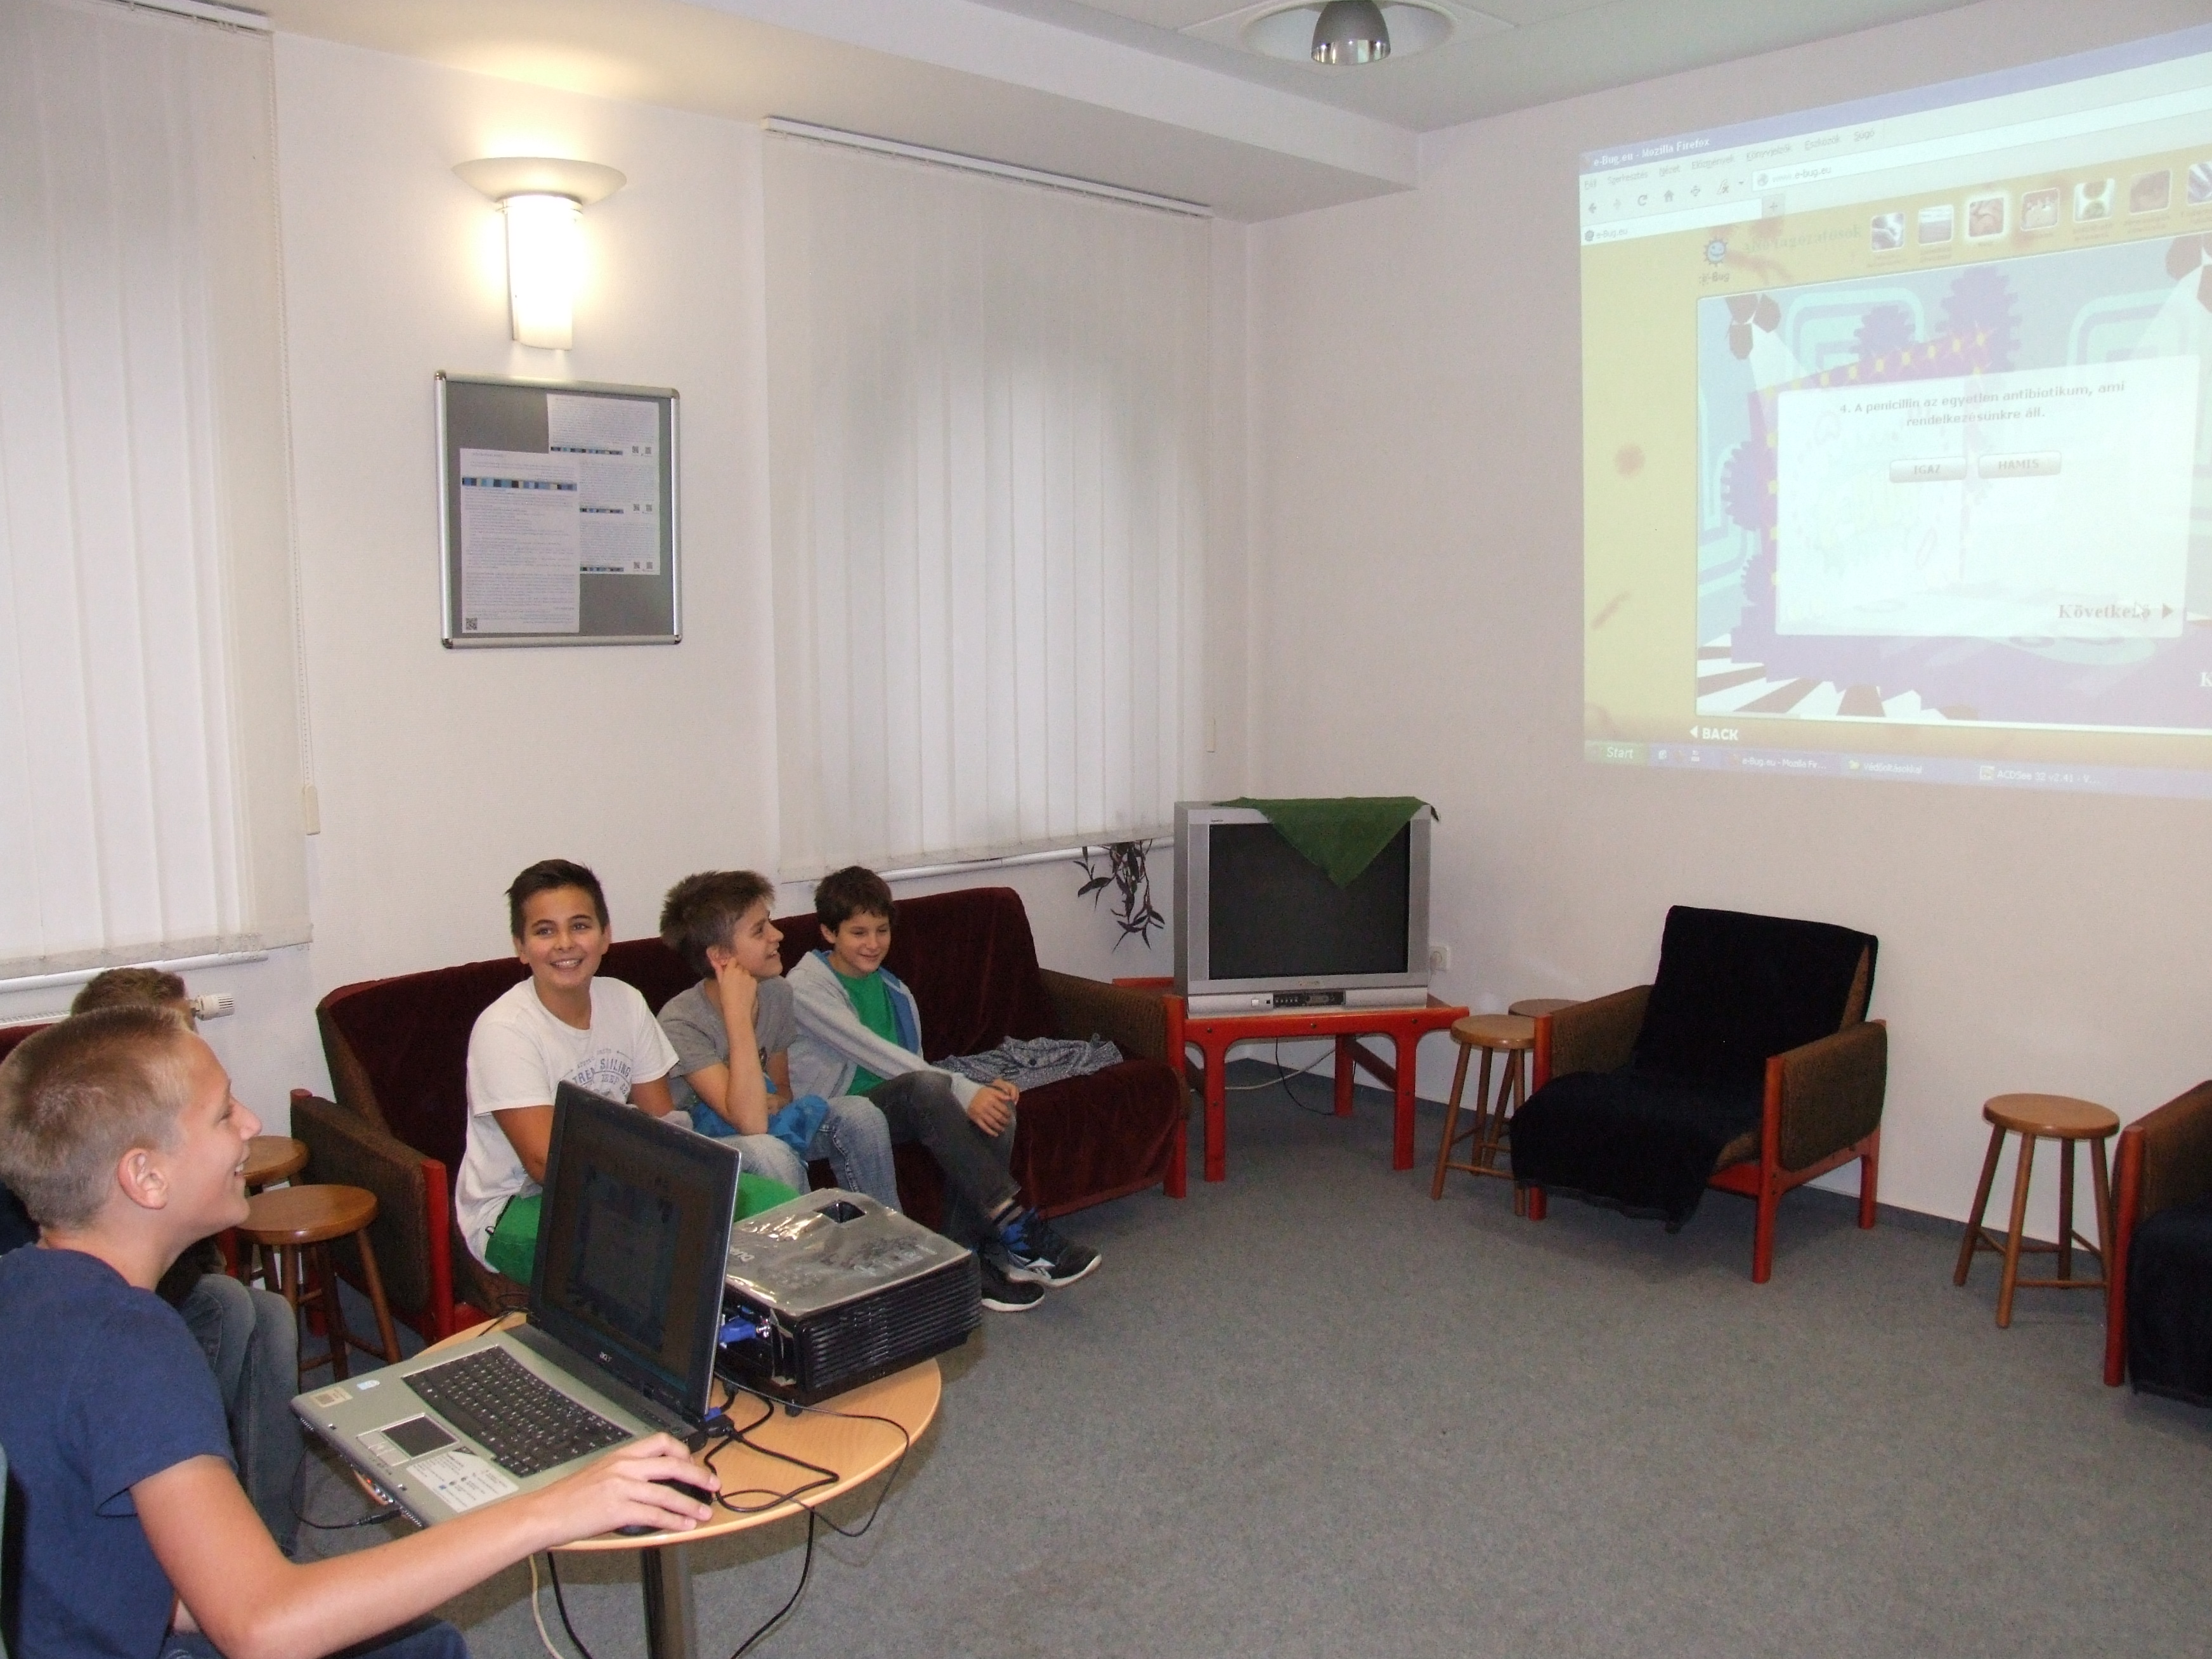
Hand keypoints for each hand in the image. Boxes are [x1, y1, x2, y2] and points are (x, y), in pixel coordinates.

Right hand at [531, 1435, 719, 1541]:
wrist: (544, 1513)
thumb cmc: (568, 1497)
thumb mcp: (599, 1473)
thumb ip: (624, 1473)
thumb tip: (649, 1483)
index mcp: (621, 1455)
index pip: (661, 1442)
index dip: (683, 1452)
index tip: (693, 1463)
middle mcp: (624, 1466)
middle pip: (673, 1464)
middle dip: (698, 1475)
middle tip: (713, 1484)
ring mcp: (622, 1487)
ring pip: (668, 1492)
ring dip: (690, 1504)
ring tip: (704, 1513)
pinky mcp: (618, 1510)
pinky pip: (654, 1514)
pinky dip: (673, 1521)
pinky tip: (683, 1526)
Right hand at [710, 956, 758, 1031]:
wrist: (738, 1009)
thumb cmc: (726, 998)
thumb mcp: (720, 984)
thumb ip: (718, 970)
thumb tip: (713, 960)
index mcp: (730, 970)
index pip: (733, 960)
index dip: (732, 965)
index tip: (730, 970)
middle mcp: (740, 970)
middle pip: (740, 966)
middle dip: (738, 971)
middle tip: (735, 981)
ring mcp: (748, 976)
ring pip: (746, 972)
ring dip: (744, 976)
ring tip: (741, 987)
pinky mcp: (755, 981)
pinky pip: (752, 978)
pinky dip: (750, 982)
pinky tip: (746, 990)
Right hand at [965, 1080, 1015, 1135]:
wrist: (967, 1096)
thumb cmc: (982, 1094)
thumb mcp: (991, 1090)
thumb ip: (1001, 1094)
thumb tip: (1010, 1099)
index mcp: (991, 1099)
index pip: (1003, 1109)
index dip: (1008, 1113)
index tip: (1010, 1116)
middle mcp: (986, 1107)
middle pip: (999, 1117)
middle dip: (1005, 1121)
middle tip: (1007, 1123)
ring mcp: (981, 1114)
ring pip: (992, 1123)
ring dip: (999, 1127)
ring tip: (1003, 1129)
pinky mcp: (976, 1119)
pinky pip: (984, 1127)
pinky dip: (991, 1132)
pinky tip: (996, 1134)